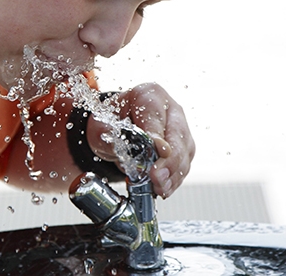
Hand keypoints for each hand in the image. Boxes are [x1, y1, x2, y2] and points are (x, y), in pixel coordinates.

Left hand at [86, 82, 194, 197]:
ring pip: (185, 152)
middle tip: (157, 177)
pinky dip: (174, 179)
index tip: (159, 151)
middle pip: (178, 135)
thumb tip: (114, 144)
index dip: (158, 136)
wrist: (116, 128)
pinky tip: (163, 189)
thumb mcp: (100, 124)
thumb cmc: (111, 121)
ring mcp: (181, 129)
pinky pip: (184, 164)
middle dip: (169, 160)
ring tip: (159, 188)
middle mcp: (171, 110)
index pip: (155, 116)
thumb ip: (106, 133)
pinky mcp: (184, 148)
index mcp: (149, 95)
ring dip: (173, 174)